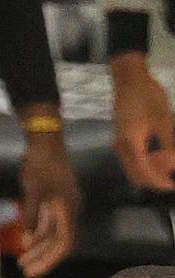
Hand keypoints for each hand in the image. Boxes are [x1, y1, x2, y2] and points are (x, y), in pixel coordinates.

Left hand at [17, 128, 79, 277]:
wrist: (45, 142)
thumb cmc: (40, 165)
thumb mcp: (33, 193)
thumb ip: (31, 218)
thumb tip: (27, 242)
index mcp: (68, 209)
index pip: (63, 243)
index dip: (49, 260)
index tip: (33, 271)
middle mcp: (69, 210)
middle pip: (58, 242)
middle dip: (42, 257)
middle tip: (24, 270)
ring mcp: (62, 206)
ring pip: (52, 234)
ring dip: (37, 248)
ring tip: (21, 261)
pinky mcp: (54, 201)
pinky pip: (47, 224)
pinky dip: (37, 234)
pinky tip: (25, 243)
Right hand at [111, 53, 174, 191]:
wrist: (128, 80)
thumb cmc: (147, 96)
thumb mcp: (163, 119)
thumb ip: (168, 143)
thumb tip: (174, 162)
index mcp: (131, 144)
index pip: (143, 171)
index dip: (158, 181)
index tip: (171, 186)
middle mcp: (121, 148)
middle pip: (135, 174)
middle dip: (154, 178)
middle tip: (171, 175)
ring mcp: (119, 144)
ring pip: (132, 168)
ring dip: (149, 170)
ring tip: (168, 164)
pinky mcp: (121, 139)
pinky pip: (131, 159)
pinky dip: (145, 162)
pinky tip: (158, 154)